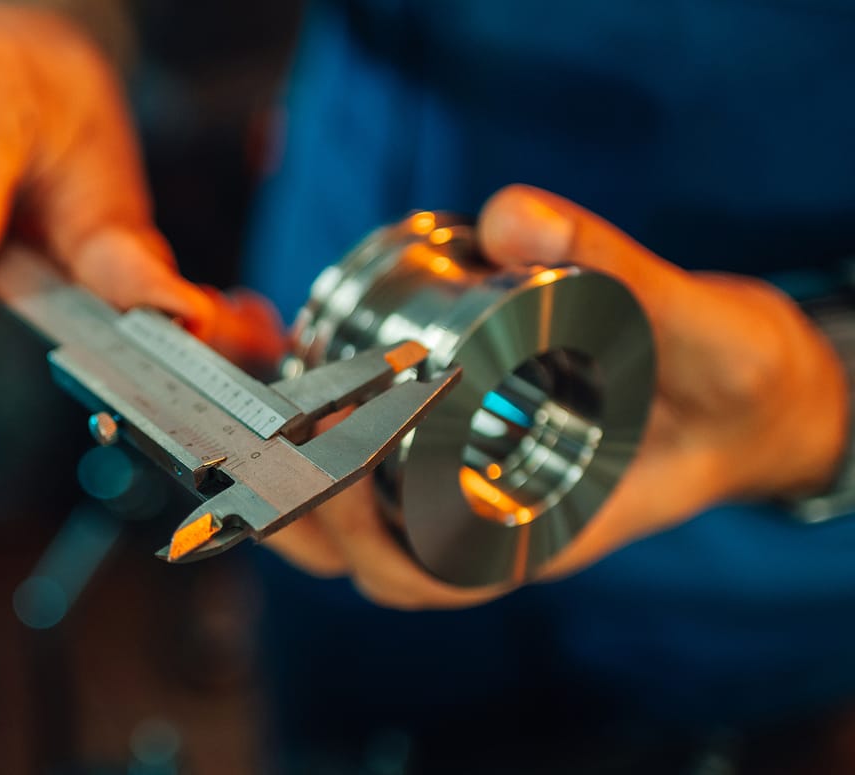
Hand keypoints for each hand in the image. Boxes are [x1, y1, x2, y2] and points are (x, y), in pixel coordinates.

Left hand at [264, 184, 848, 608]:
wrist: (738, 390)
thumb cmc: (724, 378)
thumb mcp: (691, 322)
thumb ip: (618, 270)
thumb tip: (513, 216)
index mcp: (541, 531)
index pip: (433, 574)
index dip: (366, 536)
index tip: (327, 461)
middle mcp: (490, 526)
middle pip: (370, 562)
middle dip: (306, 512)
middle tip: (275, 430)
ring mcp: (466, 496)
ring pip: (357, 529)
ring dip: (298, 490)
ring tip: (265, 417)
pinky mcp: (454, 454)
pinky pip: (372, 478)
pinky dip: (323, 448)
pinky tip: (298, 385)